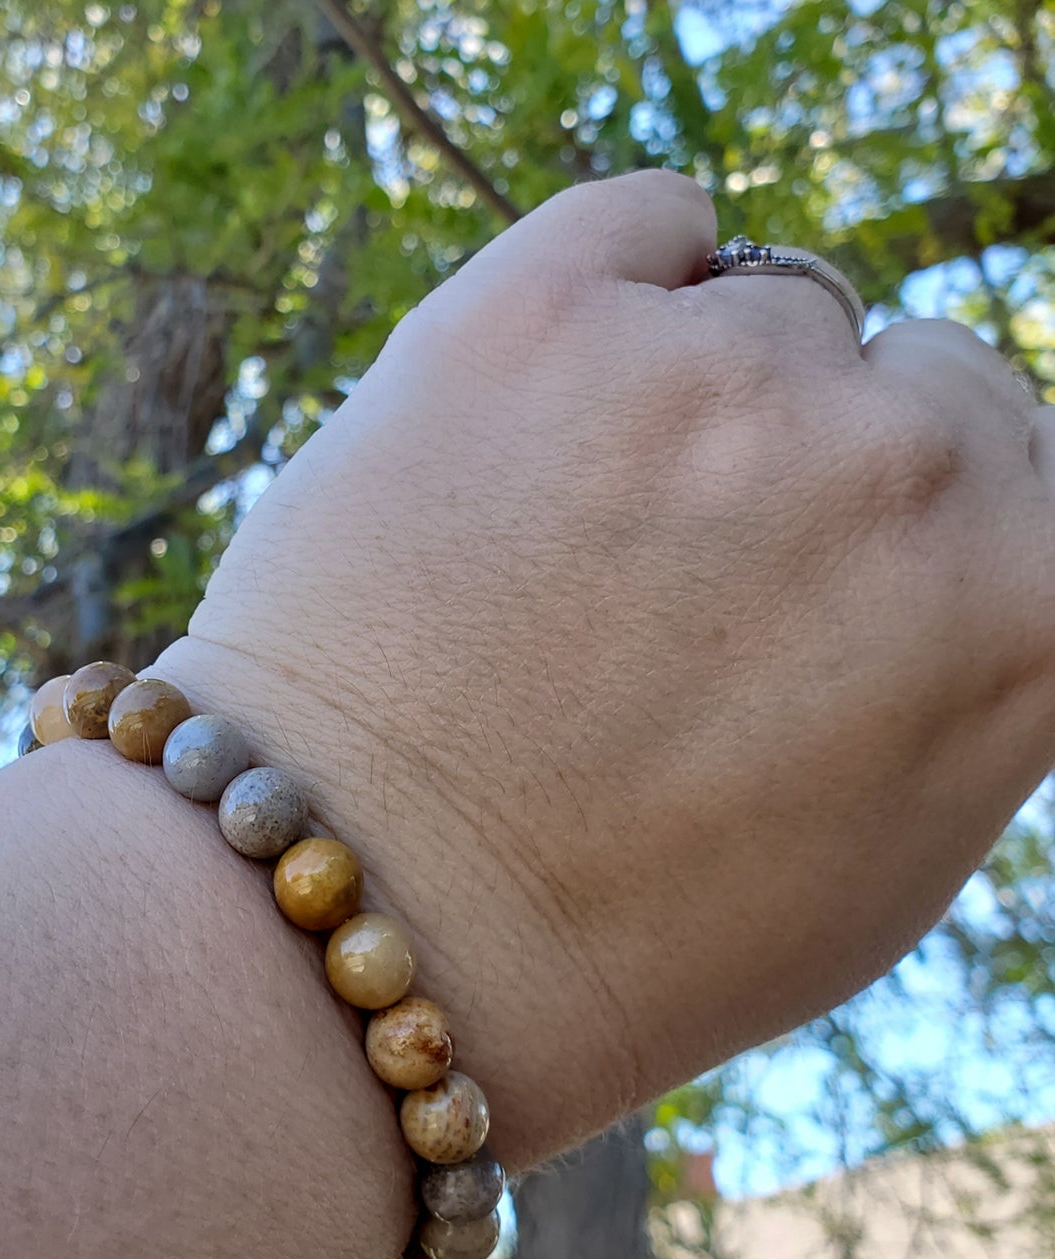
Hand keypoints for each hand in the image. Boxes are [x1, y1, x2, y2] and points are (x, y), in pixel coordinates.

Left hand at [155, 169, 1054, 1166]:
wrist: (360, 933)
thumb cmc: (618, 944)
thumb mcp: (880, 854)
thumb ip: (965, 661)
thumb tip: (963, 541)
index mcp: (1025, 603)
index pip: (1022, 460)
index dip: (918, 518)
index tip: (833, 567)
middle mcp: (897, 462)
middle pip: (909, 377)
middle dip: (818, 463)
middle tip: (684, 578)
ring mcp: (713, 376)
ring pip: (760, 316)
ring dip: (693, 404)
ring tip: (566, 543)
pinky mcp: (532, 314)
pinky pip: (645, 224)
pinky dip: (614, 286)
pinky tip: (547, 394)